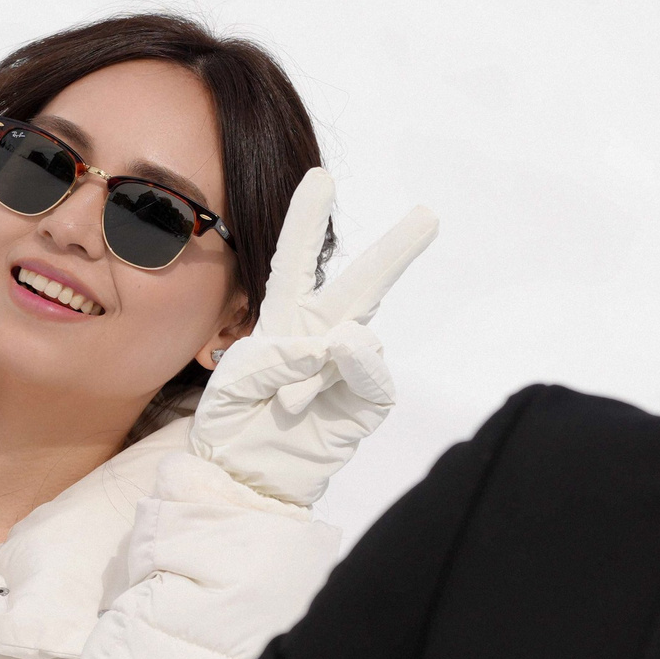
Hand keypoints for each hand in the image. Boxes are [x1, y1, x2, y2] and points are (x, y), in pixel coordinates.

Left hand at [190, 169, 437, 508]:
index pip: (293, 262)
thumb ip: (279, 354)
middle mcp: (320, 337)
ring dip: (319, 362)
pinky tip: (329, 382)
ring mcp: (346, 370)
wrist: (242, 481)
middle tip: (428, 215)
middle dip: (396, 250)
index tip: (321, 177)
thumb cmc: (231, 426)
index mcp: (282, 321)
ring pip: (360, 333)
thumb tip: (337, 343)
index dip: (306, 220)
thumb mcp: (233, 381)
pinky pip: (373, 377)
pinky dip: (354, 373)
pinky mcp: (365, 405)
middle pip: (362, 284)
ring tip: (288, 400)